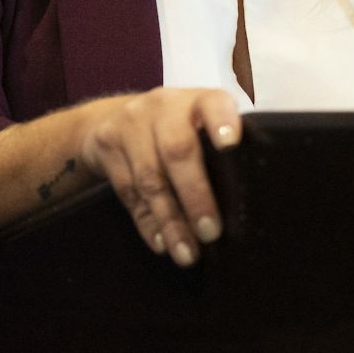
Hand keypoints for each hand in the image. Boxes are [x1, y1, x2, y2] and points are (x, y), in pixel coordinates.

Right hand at [75, 87, 242, 266]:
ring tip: (186, 251)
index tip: (230, 144)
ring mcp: (131, 124)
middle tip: (210, 232)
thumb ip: (220, 150)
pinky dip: (147, 222)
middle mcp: (163, 107)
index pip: (212, 104)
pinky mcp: (106, 145)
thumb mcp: (200, 123)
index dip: (221, 122)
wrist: (111, 116)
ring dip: (171, 220)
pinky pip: (128, 192)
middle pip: (177, 151)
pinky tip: (162, 243)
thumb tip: (247, 202)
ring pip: (150, 178)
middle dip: (195, 195)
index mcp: (198, 100)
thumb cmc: (177, 127)